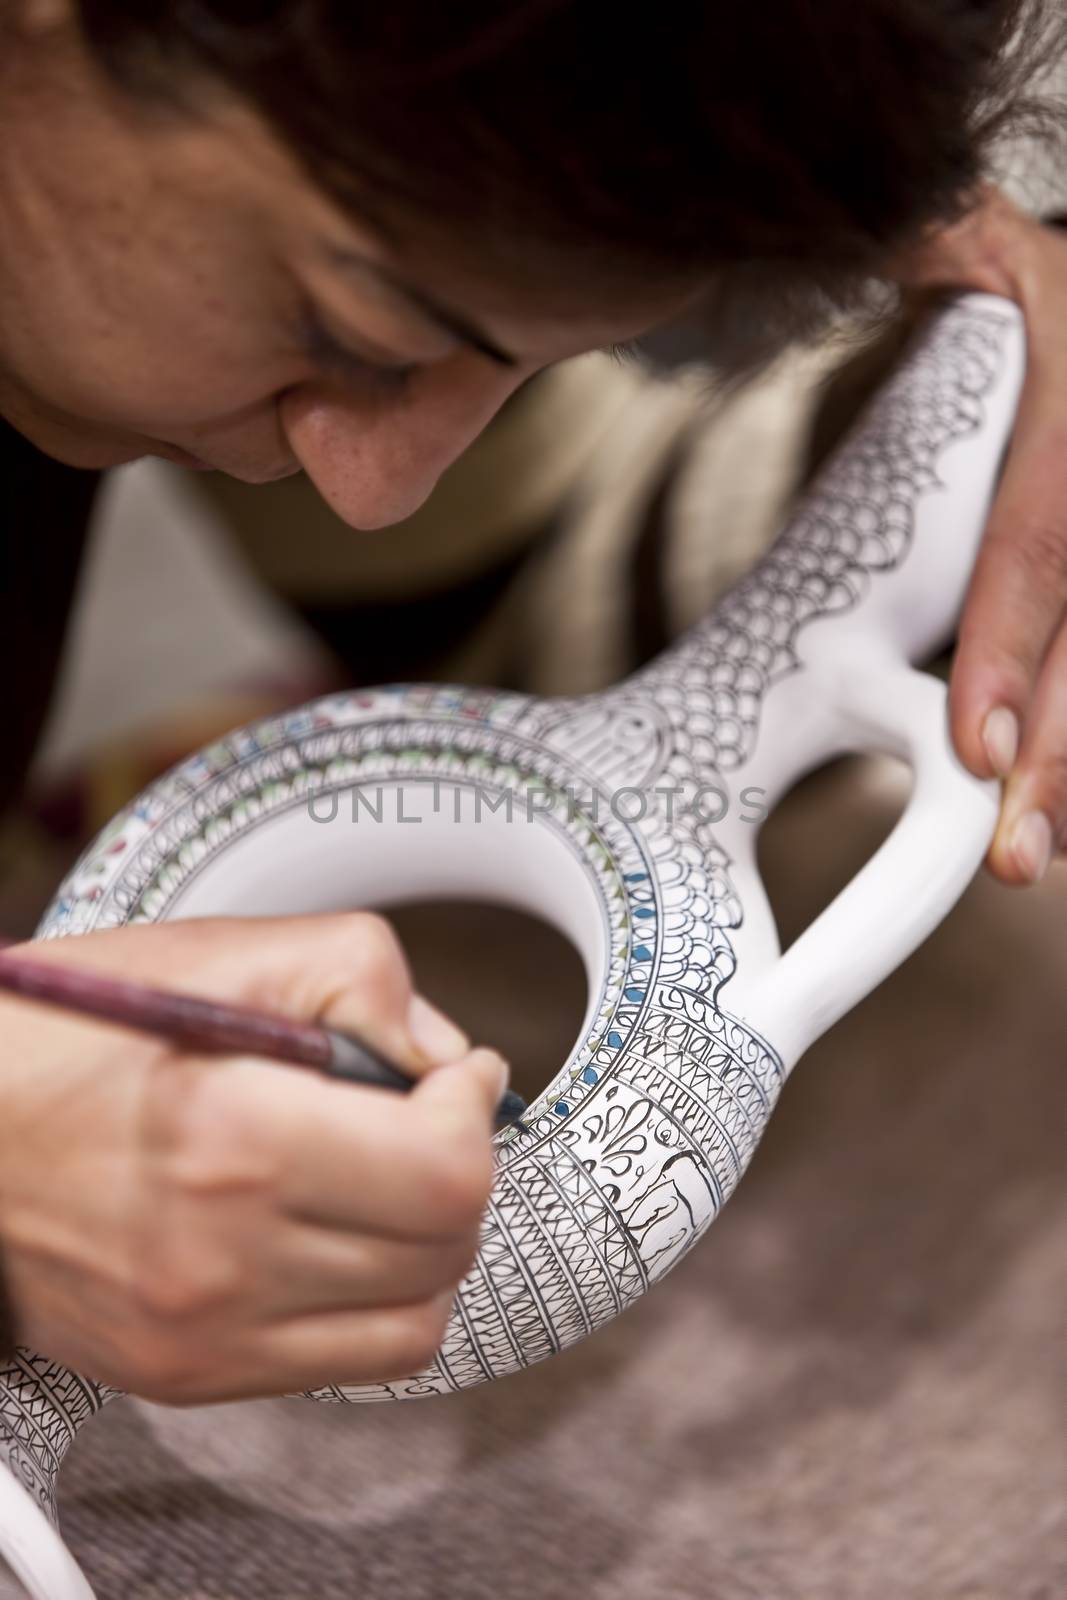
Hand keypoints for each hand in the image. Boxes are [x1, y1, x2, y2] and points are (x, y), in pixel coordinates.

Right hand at [0, 913, 507, 1402]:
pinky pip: (350, 1362)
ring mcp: (206, 1333)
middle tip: (426, 1113)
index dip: (474, 1107)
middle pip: (447, 1245)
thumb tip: (441, 1049)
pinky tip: (344, 1234)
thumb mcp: (214, 955)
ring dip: (432, 1239)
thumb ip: (357, 975)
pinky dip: (380, 1299)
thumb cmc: (61, 1037)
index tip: (456, 1073)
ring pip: (418, 1318)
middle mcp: (224, 1255)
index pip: (446, 1172)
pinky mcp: (191, 1373)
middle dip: (462, 1162)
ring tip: (388, 1176)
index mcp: (234, 1136)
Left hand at [890, 186, 1066, 885]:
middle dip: (1060, 748)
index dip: (1014, 643)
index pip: (1047, 536)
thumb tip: (877, 243)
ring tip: (1026, 849)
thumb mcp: (974, 234)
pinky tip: (1050, 800)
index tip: (981, 745)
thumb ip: (934, 250)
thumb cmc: (1020, 272)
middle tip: (1012, 852)